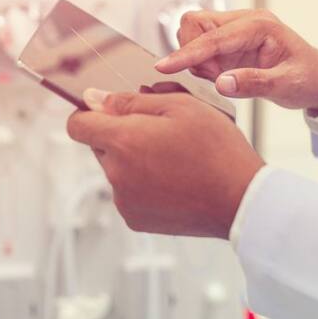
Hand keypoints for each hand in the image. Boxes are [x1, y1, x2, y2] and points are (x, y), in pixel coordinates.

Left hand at [66, 89, 264, 238]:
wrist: (240, 199)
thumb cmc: (217, 149)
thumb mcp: (180, 106)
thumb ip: (131, 100)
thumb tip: (94, 99)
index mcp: (123, 141)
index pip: (77, 124)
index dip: (91, 112)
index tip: (110, 110)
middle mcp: (116, 174)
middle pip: (99, 145)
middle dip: (122, 134)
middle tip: (163, 132)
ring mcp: (125, 201)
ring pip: (116, 168)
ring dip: (135, 159)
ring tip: (174, 158)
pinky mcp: (136, 220)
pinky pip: (129, 192)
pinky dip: (144, 183)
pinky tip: (175, 178)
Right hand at [155, 9, 317, 113]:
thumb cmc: (309, 78)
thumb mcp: (287, 85)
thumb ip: (254, 84)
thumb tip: (222, 84)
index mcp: (259, 25)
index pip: (213, 37)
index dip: (188, 53)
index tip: (164, 67)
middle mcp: (244, 22)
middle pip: (195, 23)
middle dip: (194, 53)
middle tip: (215, 77)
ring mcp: (235, 31)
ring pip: (193, 33)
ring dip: (197, 59)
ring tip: (223, 77)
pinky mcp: (229, 43)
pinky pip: (201, 47)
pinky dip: (202, 63)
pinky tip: (223, 76)